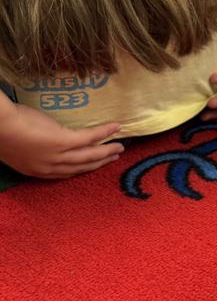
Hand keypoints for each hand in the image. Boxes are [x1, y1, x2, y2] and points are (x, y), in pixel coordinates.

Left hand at [0, 104, 122, 178]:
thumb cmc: (2, 129)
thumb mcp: (20, 145)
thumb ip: (36, 148)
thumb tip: (47, 141)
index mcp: (37, 170)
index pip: (66, 173)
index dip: (83, 169)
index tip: (94, 164)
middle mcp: (50, 168)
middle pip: (81, 167)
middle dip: (100, 162)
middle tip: (114, 157)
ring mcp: (57, 156)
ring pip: (89, 155)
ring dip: (107, 151)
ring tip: (120, 147)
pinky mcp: (64, 142)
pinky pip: (89, 138)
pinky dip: (104, 133)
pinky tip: (116, 127)